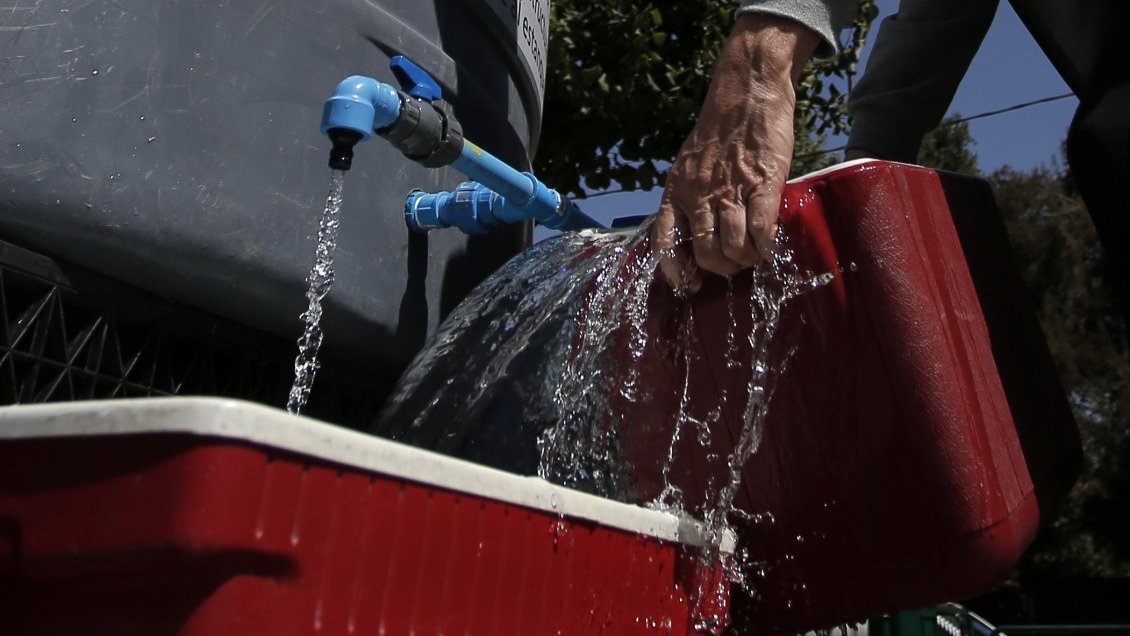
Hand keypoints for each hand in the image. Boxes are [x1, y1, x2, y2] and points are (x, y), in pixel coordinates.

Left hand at [652, 13, 818, 292]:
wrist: (746, 91)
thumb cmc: (720, 130)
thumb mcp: (690, 164)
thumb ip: (691, 196)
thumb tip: (699, 233)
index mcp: (676, 191)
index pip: (664, 244)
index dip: (676, 272)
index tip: (688, 286)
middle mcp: (698, 195)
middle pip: (704, 254)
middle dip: (721, 269)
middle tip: (734, 264)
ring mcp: (730, 190)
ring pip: (732, 248)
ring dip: (745, 259)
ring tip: (753, 254)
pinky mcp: (762, 183)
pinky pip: (761, 230)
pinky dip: (766, 246)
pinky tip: (769, 247)